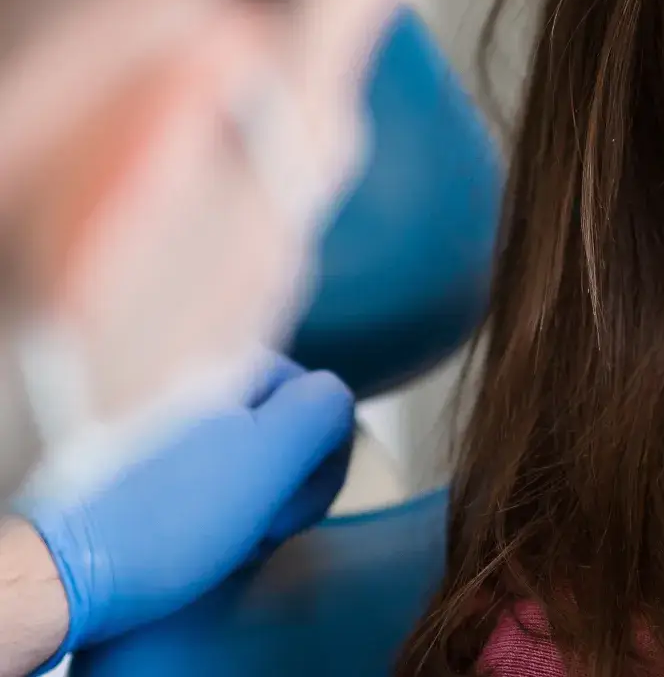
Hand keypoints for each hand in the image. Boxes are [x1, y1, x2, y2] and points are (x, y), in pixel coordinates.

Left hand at [17, 354, 353, 663]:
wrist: (66, 567)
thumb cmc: (166, 517)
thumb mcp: (274, 453)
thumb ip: (325, 407)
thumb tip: (333, 402)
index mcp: (229, 359)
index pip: (318, 396)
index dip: (321, 457)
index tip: (296, 501)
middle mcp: (191, 372)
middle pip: (279, 422)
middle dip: (284, 478)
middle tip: (261, 521)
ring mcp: (160, 412)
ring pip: (243, 450)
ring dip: (249, 496)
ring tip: (225, 532)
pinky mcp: (135, 454)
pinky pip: (202, 472)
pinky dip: (209, 505)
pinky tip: (194, 533)